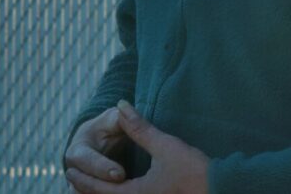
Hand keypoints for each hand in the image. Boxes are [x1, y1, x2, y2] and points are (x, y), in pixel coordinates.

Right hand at [64, 107, 129, 188]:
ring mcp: (79, 186)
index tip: (121, 174)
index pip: (86, 162)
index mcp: (77, 152)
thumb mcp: (112, 120)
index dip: (102, 168)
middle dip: (102, 187)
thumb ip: (119, 118)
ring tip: (123, 193)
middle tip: (123, 184)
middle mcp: (74, 172)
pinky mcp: (88, 193)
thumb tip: (125, 108)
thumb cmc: (108, 128)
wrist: (101, 143)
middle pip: (82, 185)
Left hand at [65, 100, 209, 193]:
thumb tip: (122, 105)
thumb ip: (139, 127)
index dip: (83, 179)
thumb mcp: (164, 146)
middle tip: (71, 181)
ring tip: (90, 188)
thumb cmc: (194, 170)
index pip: (99, 189)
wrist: (222, 188)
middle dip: (88, 191)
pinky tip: (122, 189)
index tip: (68, 171)